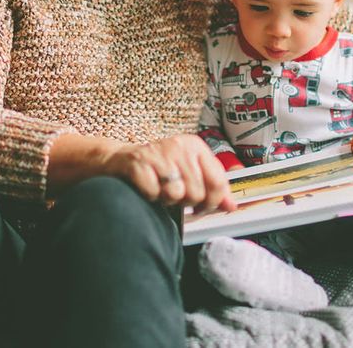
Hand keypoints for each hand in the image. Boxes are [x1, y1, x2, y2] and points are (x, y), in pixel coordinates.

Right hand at [100, 134, 236, 214]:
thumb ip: (212, 189)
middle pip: (197, 192)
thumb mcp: (189, 173)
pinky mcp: (138, 163)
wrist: (120, 160)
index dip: (212, 202)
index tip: (202, 206)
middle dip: (186, 202)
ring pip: (176, 193)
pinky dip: (150, 196)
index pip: (217, 182)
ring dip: (167, 199)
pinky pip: (153, 192)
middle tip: (175, 195)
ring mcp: (158, 153)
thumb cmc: (158, 169)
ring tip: (161, 190)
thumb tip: (232, 205)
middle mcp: (179, 146)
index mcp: (196, 146)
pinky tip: (147, 188)